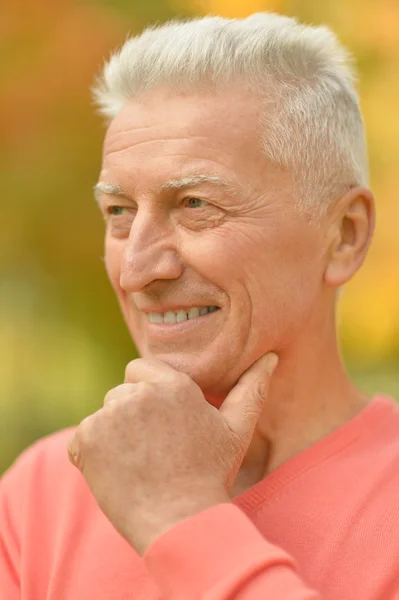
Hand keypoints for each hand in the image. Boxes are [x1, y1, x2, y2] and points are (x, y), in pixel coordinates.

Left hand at [67, 353, 277, 554]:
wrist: (180, 522)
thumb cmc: (209, 474)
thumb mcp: (237, 429)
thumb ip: (252, 388)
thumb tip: (270, 357)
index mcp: (172, 384)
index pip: (140, 369)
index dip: (148, 395)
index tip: (161, 424)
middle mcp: (138, 393)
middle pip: (121, 392)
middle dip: (132, 414)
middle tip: (153, 448)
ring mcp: (110, 416)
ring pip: (104, 415)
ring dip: (113, 434)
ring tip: (139, 463)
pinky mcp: (87, 439)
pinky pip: (82, 438)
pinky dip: (92, 455)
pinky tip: (119, 473)